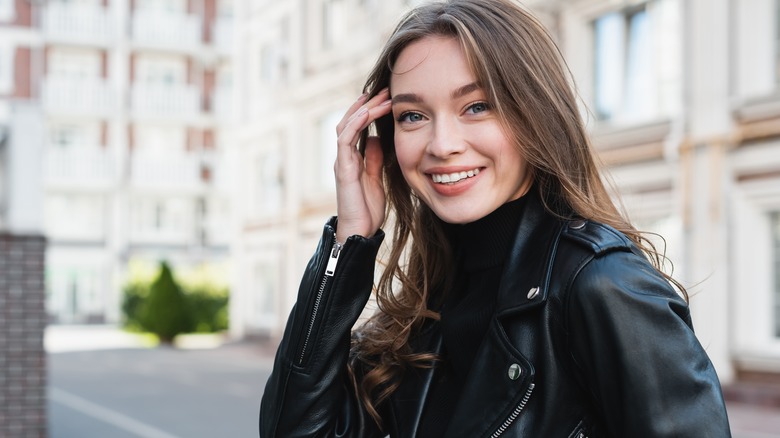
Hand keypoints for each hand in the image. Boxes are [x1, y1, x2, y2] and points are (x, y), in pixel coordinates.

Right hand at [334, 89, 392, 242]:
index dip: (369, 110)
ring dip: (363, 109)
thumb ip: (373, 158)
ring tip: (379, 96)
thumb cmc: (367, 208)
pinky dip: (355, 124)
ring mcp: (342, 161)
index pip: (358, 127)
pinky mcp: (343, 169)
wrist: (360, 230)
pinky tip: (367, 112)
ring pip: (346, 125)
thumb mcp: (376, 178)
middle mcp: (344, 156)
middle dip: (367, 104)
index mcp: (353, 158)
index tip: (387, 97)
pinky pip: (345, 140)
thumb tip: (374, 138)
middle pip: (350, 121)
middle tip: (385, 89)